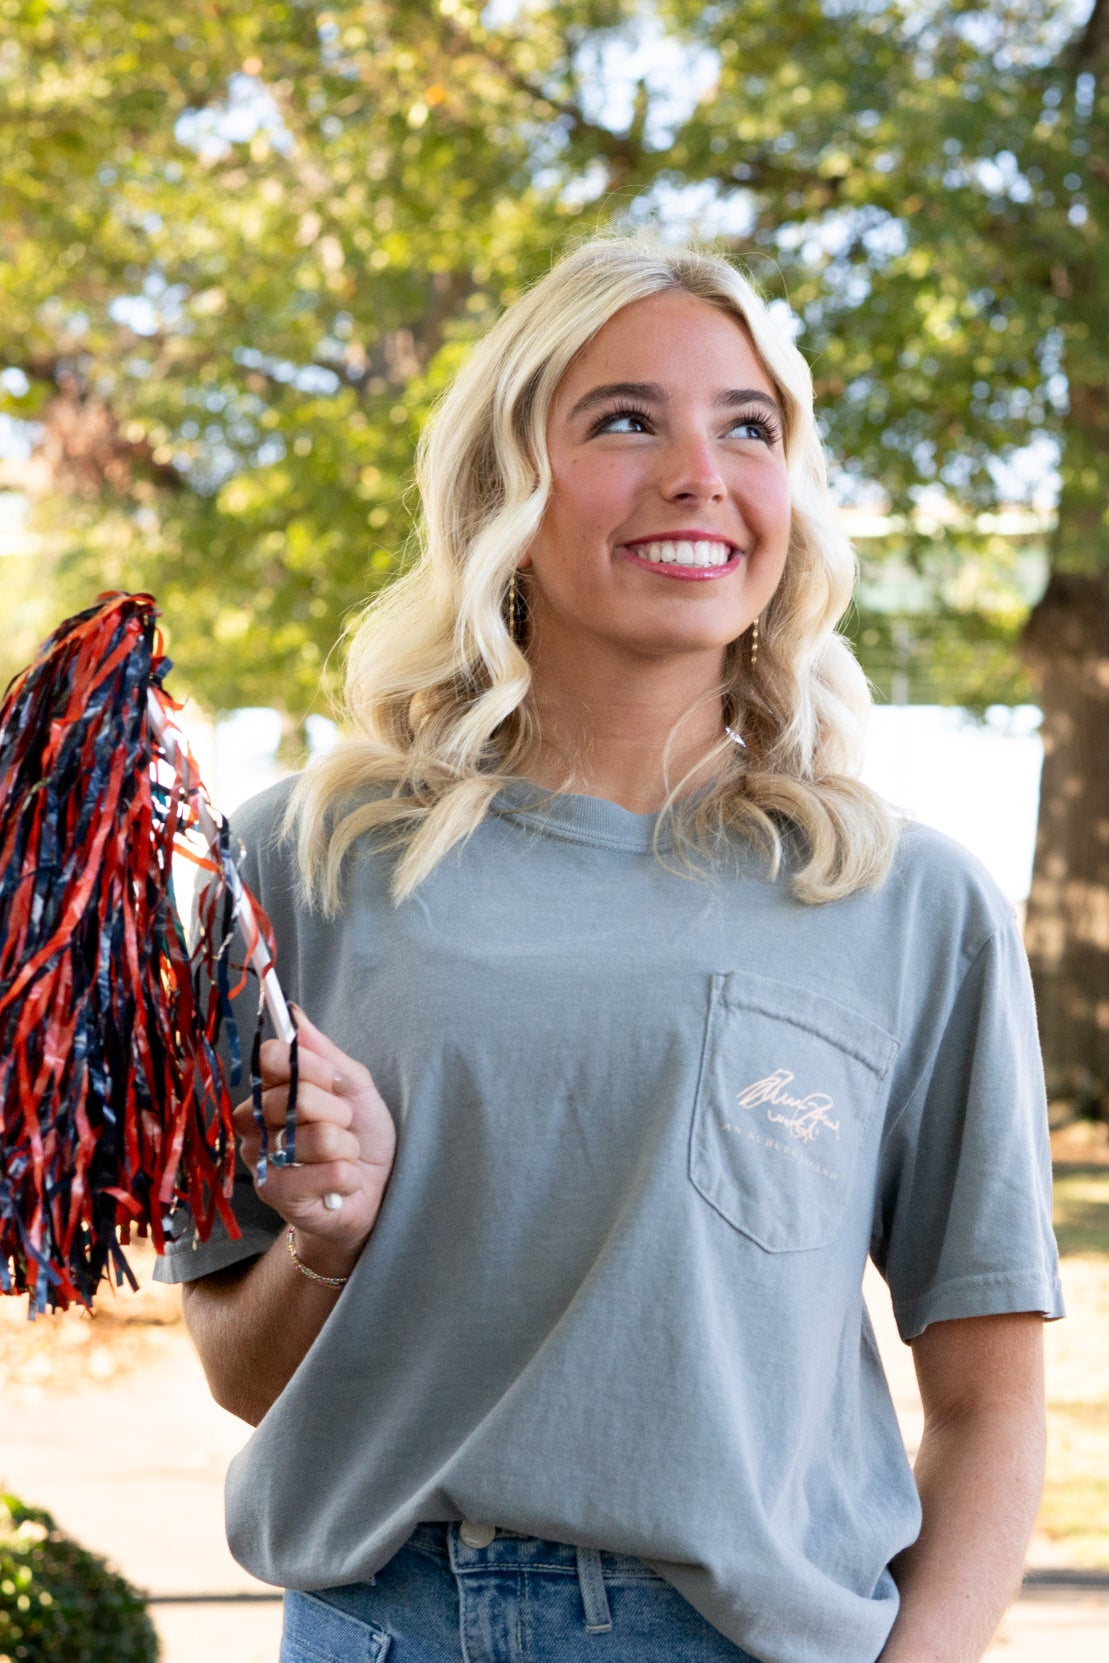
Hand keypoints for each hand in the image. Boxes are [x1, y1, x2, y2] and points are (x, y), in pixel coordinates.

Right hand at [233, 1005, 396, 1273]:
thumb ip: (326, 1054)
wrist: (371, 1194)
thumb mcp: (355, 1089)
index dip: (311, 1067)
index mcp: (269, 1089)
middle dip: (339, 1113)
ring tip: (343, 1157)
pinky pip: (330, 1171)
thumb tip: (295, 1013)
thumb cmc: (360, 1138)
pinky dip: (349, 1177)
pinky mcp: (274, 1193)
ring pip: (318, 1137)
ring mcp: (260, 1159)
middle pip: (297, 1097)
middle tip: (343, 1128)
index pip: (270, 1057)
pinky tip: (341, 1184)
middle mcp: (254, 1122)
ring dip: (347, 1148)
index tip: (335, 1081)